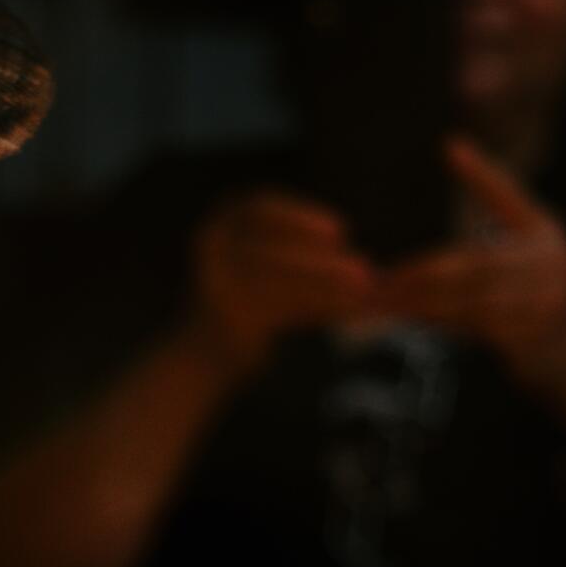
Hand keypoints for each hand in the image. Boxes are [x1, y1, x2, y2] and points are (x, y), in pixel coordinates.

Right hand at [188, 189, 376, 374]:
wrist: (197, 357)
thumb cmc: (243, 307)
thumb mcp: (263, 269)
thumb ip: (301, 258)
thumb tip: (368, 270)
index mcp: (218, 226)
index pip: (259, 209)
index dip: (301, 217)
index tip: (340, 231)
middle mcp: (211, 250)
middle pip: (272, 250)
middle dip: (321, 261)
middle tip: (365, 271)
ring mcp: (214, 285)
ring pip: (279, 281)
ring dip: (326, 285)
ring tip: (364, 290)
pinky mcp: (225, 319)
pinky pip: (281, 310)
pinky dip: (319, 308)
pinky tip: (348, 311)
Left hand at [376, 135, 565, 426]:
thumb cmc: (542, 290)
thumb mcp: (532, 240)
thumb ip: (494, 196)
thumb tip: (449, 143)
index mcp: (546, 236)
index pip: (509, 195)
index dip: (481, 174)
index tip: (446, 149)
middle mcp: (548, 267)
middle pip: (475, 264)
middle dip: (425, 270)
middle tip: (385, 273)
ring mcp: (541, 306)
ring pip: (469, 300)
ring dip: (423, 301)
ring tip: (385, 298)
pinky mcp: (527, 342)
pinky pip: (472, 328)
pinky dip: (438, 321)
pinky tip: (409, 317)